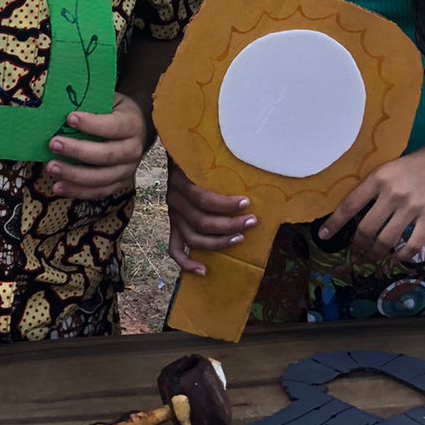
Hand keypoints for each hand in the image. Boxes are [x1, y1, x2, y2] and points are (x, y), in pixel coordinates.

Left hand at [47, 92, 150, 200]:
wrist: (134, 130)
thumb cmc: (114, 111)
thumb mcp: (109, 100)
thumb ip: (91, 102)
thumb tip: (62, 102)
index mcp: (132, 124)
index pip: (114, 126)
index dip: (92, 124)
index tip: (69, 118)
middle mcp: (134, 150)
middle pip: (106, 155)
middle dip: (77, 151)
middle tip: (53, 144)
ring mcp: (127, 170)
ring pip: (101, 178)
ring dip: (73, 175)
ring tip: (51, 167)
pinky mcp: (119, 184)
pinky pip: (98, 192)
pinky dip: (77, 191)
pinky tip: (58, 187)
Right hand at [166, 162, 256, 276]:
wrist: (176, 153)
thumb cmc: (198, 154)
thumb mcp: (204, 153)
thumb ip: (221, 158)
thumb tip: (252, 161)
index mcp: (181, 181)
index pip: (203, 199)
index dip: (226, 204)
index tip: (247, 203)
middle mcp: (175, 199)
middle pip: (201, 221)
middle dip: (229, 224)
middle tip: (252, 222)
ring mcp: (173, 214)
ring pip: (192, 237)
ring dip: (218, 242)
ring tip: (240, 240)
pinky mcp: (173, 225)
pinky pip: (174, 249)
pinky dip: (186, 262)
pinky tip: (203, 271)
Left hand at [318, 147, 424, 264]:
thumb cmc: (421, 161)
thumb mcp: (392, 168)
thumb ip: (377, 188)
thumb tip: (359, 213)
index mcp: (378, 177)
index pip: (350, 204)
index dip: (334, 223)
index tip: (324, 235)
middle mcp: (392, 193)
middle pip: (366, 229)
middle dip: (358, 245)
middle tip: (357, 252)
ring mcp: (412, 206)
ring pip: (386, 240)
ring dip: (378, 253)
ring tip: (374, 257)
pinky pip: (413, 244)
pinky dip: (403, 256)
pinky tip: (398, 258)